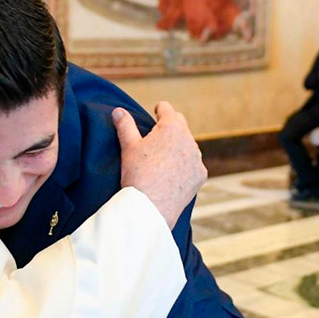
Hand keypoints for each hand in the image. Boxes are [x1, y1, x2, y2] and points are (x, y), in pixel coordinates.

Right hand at [115, 101, 206, 227]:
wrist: (150, 208)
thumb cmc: (138, 175)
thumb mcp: (128, 147)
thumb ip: (125, 125)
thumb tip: (118, 111)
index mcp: (171, 127)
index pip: (167, 109)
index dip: (159, 109)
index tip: (157, 111)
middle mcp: (188, 140)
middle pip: (181, 124)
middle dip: (171, 125)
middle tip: (159, 132)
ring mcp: (197, 158)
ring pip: (188, 144)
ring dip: (179, 145)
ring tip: (165, 154)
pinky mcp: (200, 175)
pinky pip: (193, 164)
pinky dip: (185, 164)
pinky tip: (173, 172)